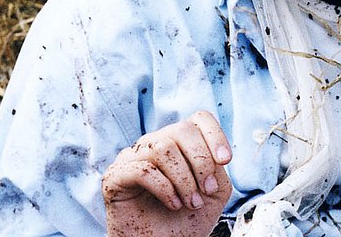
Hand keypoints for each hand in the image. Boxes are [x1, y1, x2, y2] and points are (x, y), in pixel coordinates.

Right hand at [103, 110, 232, 236]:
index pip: (198, 119)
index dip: (215, 135)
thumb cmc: (185, 220)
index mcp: (179, 144)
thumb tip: (213, 151)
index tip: (225, 161)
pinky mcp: (115, 176)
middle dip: (201, 161)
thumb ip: (216, 165)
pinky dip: (165, 188)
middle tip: (207, 190)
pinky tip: (173, 204)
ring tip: (190, 202)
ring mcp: (132, 158)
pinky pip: (143, 170)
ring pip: (163, 148)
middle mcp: (155, 144)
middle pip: (182, 129)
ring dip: (184, 179)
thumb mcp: (214, 190)